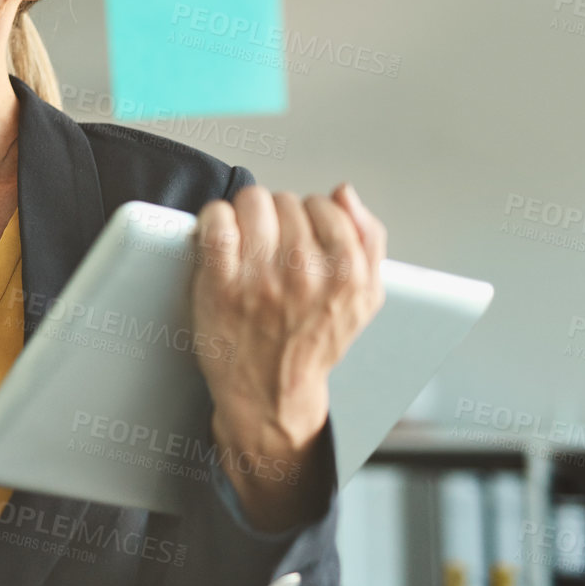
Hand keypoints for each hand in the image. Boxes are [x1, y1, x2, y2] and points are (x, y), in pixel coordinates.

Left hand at [190, 182, 386, 529]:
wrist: (273, 393)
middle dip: (278, 216)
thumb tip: (345, 192)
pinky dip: (216, 218)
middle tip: (272, 243)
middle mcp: (305, 274)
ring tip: (247, 236)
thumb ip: (369, 240)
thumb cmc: (315, 340)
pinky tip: (222, 233)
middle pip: (285, 201)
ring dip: (247, 212)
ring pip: (251, 202)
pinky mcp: (220, 284)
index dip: (311, 214)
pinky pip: (216, 221)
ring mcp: (260, 279)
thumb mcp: (365, 297)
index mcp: (347, 274)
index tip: (300, 233)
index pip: (326, 205)